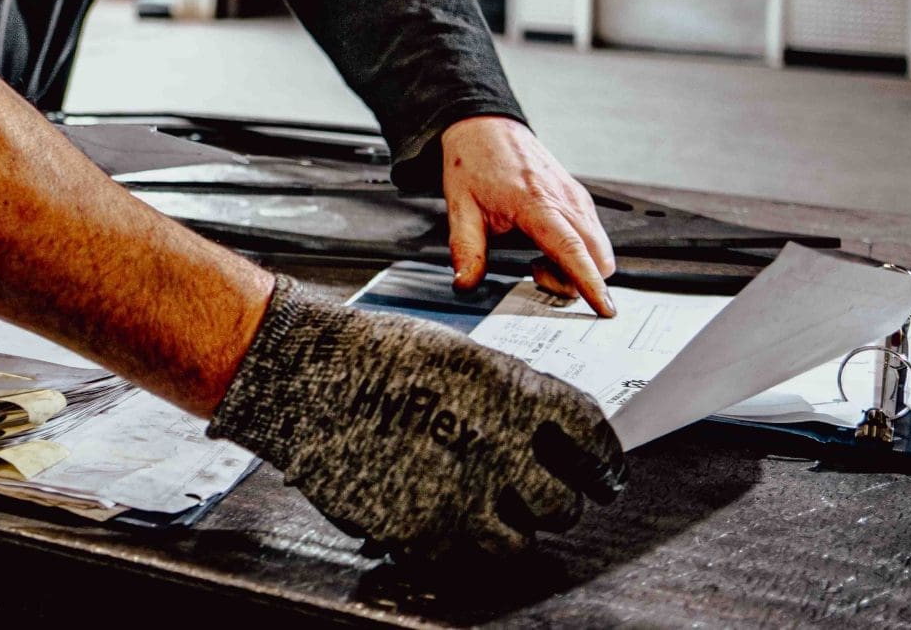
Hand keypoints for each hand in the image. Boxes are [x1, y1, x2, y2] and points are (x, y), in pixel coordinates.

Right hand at [208, 276, 626, 559]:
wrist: (304, 377)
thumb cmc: (371, 355)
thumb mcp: (459, 355)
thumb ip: (510, 397)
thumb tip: (546, 436)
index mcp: (512, 394)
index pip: (590, 439)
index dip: (605, 462)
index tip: (605, 475)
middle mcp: (497, 449)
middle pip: (563, 504)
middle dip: (560, 502)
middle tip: (548, 498)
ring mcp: (460, 497)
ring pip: (519, 542)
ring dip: (513, 529)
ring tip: (493, 512)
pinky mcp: (421, 532)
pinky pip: (463, 555)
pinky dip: (460, 542)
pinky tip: (444, 515)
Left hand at [440, 116, 615, 316]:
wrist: (485, 127)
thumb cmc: (473, 163)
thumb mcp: (460, 209)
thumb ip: (466, 251)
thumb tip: (465, 283)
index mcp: (536, 203)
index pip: (572, 251)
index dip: (590, 283)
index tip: (604, 309)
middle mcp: (565, 200)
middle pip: (598, 257)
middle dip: (578, 280)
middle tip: (536, 271)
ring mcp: (576, 197)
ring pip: (600, 248)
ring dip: (578, 266)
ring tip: (537, 255)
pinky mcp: (579, 196)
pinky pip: (594, 234)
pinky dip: (579, 251)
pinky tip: (547, 243)